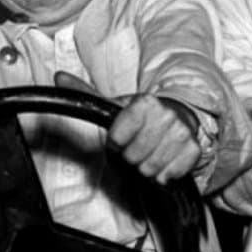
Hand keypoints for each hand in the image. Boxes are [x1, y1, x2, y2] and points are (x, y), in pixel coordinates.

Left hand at [55, 71, 201, 183]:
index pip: (117, 139)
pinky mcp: (193, 151)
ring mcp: (182, 134)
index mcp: (145, 102)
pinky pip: (168, 175)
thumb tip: (59, 76)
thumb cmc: (144, 115)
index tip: (121, 137)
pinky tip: (164, 161)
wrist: (180, 117)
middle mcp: (166, 116)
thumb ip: (86, 93)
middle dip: (131, 157)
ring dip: (146, 167)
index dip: (115, 142)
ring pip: (149, 169)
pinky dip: (164, 174)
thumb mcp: (117, 104)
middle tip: (138, 147)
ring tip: (150, 153)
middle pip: (132, 157)